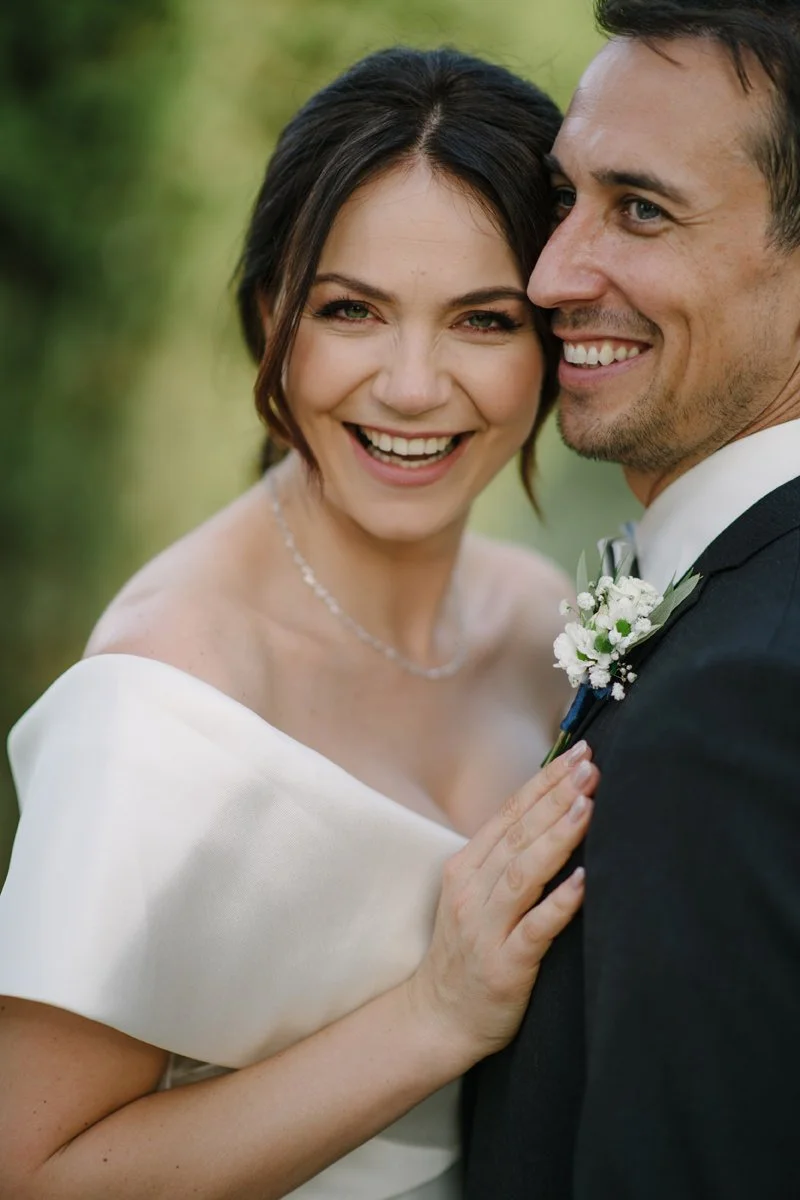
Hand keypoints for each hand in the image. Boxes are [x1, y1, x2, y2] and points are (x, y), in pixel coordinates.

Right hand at [406, 743, 596, 1065]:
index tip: (578, 754)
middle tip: (590, 767)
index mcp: (466, 867)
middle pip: (518, 834)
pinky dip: (558, 903)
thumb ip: (506, 858)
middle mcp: (472, 891)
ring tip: (587, 806)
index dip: (544, 782)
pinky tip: (583, 880)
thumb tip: (553, 812)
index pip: (509, 813)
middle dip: (556, 796)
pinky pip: (534, 929)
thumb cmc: (468, 952)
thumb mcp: (475, 894)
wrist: (438, 1018)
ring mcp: (485, 928)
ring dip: (557, 836)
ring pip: (524, 873)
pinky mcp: (504, 965)